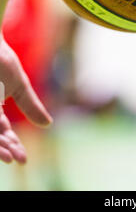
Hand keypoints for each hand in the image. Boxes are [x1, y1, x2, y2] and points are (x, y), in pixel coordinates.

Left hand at [0, 34, 51, 163]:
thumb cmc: (2, 60)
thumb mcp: (20, 86)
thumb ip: (31, 105)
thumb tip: (48, 124)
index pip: (3, 132)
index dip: (13, 146)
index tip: (23, 159)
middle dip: (5, 150)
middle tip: (16, 159)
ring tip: (7, 157)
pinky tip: (0, 145)